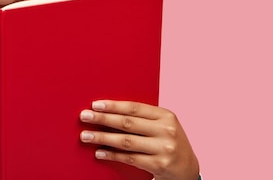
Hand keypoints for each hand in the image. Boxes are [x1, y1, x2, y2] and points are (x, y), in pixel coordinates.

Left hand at [79, 100, 198, 179]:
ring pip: (126, 141)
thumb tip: (108, 111)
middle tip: (84, 116)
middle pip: (127, 123)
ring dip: (102, 138)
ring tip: (86, 136)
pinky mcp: (160, 165)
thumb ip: (142, 118)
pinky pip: (130, 158)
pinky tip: (99, 153)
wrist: (188, 169)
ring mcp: (164, 148)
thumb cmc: (167, 142)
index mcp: (166, 115)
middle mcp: (166, 131)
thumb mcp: (161, 125)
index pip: (134, 107)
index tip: (95, 104)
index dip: (113, 105)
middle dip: (103, 119)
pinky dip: (112, 155)